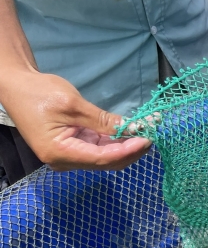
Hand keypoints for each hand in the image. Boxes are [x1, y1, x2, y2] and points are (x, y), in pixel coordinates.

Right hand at [1, 71, 149, 170]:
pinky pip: (99, 149)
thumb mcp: (73, 104)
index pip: (103, 158)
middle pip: (107, 161)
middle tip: (152, 134)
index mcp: (60, 153)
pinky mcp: (73, 148)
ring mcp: (69, 156)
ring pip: (106, 157)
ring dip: (126, 146)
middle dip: (131, 149)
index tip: (147, 139)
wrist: (16, 85)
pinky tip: (131, 132)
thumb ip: (103, 120)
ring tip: (145, 131)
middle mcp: (64, 161)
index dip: (128, 150)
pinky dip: (115, 141)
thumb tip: (132, 128)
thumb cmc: (39, 92)